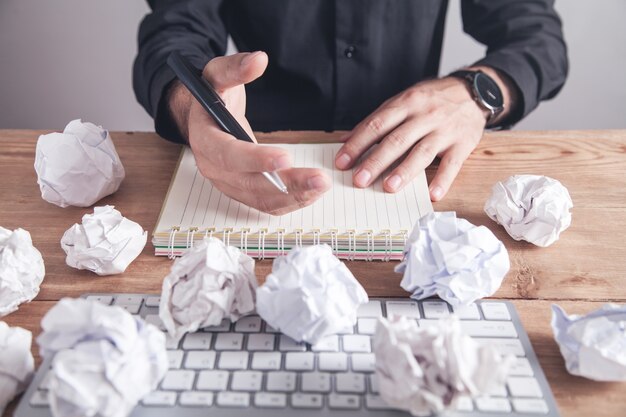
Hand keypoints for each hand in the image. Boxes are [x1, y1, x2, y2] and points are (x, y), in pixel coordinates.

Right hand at [169, 52, 329, 214]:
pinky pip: (266, 204)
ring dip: (294, 196)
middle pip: (251, 184)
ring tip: (322, 186)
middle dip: (288, 185)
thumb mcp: (218, 75)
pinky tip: (312, 193)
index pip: (229, 155)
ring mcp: (228, 184)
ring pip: (262, 199)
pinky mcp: (242, 192)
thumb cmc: (212, 97)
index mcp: (205, 139)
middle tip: (319, 179)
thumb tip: (259, 60)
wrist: (202, 118)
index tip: (286, 157)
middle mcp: (213, 168)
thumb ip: (236, 68)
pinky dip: (290, 201)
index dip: (256, 160)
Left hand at [335, 71, 509, 200]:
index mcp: (406, 103)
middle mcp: (424, 115)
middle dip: (376, 161)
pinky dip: (443, 180)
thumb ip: (377, 121)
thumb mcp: (404, 101)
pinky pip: (452, 164)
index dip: (357, 144)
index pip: (377, 124)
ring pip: (422, 152)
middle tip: (359, 179)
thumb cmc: (432, 100)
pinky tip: (432, 194)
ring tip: (388, 187)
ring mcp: (444, 130)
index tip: (342, 162)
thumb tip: (344, 140)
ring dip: (404, 171)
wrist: (473, 92)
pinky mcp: (463, 144)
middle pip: (397, 140)